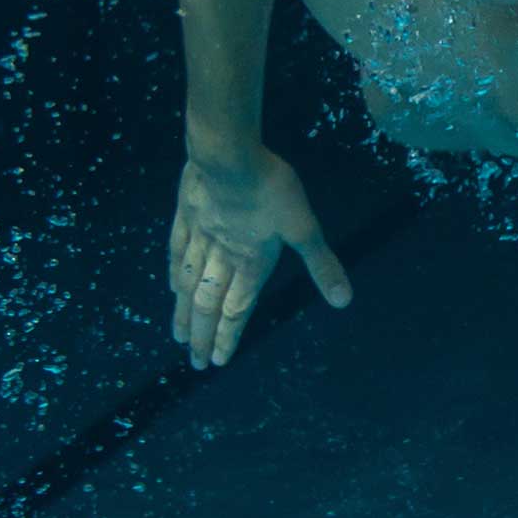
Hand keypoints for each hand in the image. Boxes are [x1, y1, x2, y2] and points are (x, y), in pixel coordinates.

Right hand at [168, 150, 350, 369]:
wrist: (228, 156)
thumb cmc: (270, 189)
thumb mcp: (304, 226)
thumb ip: (321, 264)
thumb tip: (344, 300)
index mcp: (251, 262)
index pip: (238, 308)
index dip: (228, 336)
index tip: (217, 361)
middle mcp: (222, 257)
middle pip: (209, 303)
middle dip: (203, 335)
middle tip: (194, 362)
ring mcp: (200, 237)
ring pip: (190, 283)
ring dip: (185, 312)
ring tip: (179, 336)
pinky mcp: (186, 216)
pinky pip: (178, 251)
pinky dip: (175, 273)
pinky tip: (173, 286)